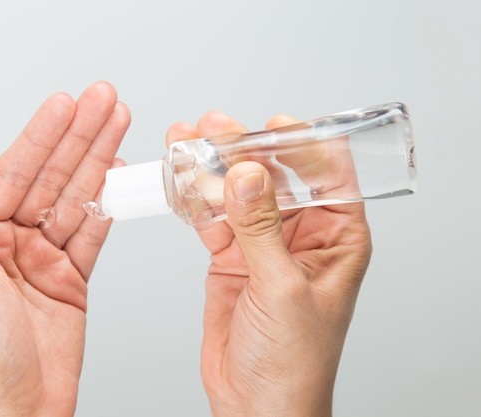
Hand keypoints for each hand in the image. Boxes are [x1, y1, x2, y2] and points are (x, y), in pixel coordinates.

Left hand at [0, 81, 129, 416]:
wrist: (19, 407)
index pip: (14, 172)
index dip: (42, 135)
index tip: (66, 104)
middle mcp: (11, 241)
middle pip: (52, 176)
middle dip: (79, 135)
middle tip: (104, 101)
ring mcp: (45, 257)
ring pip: (78, 197)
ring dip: (100, 160)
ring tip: (119, 124)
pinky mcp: (73, 276)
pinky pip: (94, 231)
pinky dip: (109, 204)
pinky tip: (119, 175)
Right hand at [166, 112, 371, 416]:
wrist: (256, 403)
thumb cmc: (293, 363)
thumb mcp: (282, 290)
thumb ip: (262, 230)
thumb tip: (248, 176)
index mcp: (336, 238)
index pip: (328, 175)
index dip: (303, 145)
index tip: (272, 126)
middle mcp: (301, 235)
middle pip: (274, 176)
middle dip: (244, 150)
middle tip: (216, 127)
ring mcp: (262, 244)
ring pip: (237, 193)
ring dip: (212, 168)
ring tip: (187, 142)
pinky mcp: (230, 257)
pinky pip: (210, 218)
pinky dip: (193, 199)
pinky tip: (179, 179)